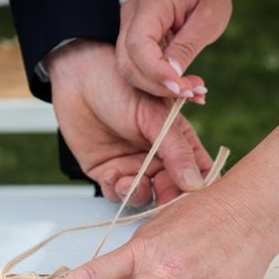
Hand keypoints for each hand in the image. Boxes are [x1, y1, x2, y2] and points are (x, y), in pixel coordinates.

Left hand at [47, 40, 211, 204]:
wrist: (79, 78)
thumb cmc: (119, 86)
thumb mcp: (155, 116)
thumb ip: (176, 150)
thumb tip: (195, 183)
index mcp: (178, 141)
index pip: (199, 172)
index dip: (200, 188)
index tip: (195, 197)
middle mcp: (157, 157)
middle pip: (172, 190)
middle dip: (167, 198)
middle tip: (162, 199)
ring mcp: (132, 166)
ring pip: (144, 196)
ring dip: (140, 195)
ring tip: (129, 182)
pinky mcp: (107, 172)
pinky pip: (116, 194)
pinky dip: (116, 191)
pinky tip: (112, 175)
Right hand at [116, 0, 234, 101]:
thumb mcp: (208, 20)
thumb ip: (186, 47)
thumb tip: (171, 76)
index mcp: (151, 4)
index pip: (138, 44)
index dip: (156, 71)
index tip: (180, 87)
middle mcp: (131, 16)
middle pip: (128, 63)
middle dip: (157, 85)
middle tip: (190, 92)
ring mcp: (127, 29)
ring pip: (129, 71)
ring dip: (158, 88)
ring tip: (189, 89)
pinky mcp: (132, 43)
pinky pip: (137, 69)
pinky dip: (157, 83)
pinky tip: (180, 85)